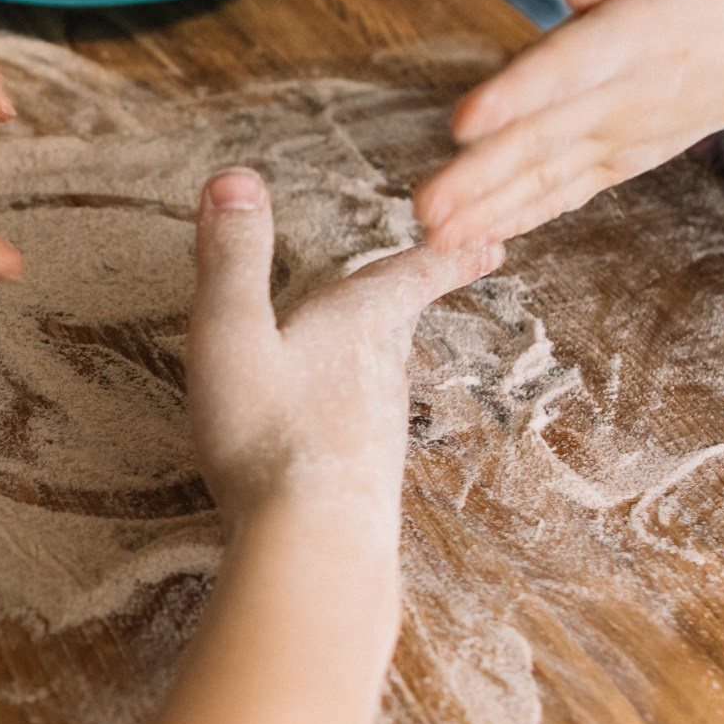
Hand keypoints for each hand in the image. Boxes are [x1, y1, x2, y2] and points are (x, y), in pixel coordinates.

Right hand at [185, 170, 499, 523]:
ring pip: (385, 371)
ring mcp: (377, 430)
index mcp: (356, 326)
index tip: (491, 235)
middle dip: (420, 289)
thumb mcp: (233, 334)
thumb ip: (231, 259)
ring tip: (384, 335)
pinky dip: (354, 405)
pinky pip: (361, 423)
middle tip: (459, 265)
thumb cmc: (269, 436)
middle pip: (402, 320)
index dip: (445, 251)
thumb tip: (232, 177)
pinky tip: (335, 424)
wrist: (312, 546)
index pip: (409, 274)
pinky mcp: (364, 477)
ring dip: (386, 346)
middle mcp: (380, 373)